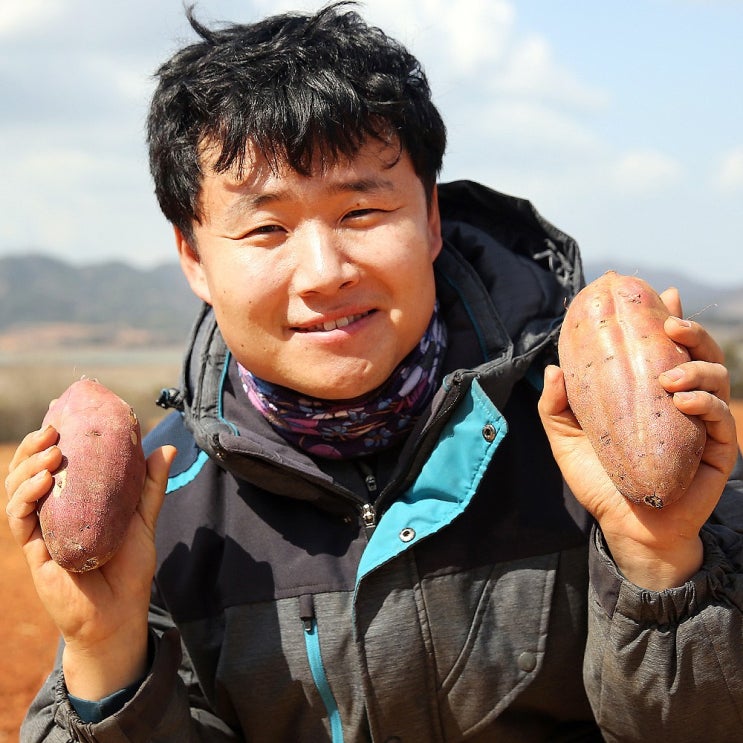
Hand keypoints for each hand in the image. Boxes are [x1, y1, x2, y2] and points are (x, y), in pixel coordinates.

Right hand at [4, 424, 175, 697]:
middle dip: (32, 447)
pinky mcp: (35, 553)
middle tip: (51, 427)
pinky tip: (42, 481)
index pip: (51, 464)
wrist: (120, 615)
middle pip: (25, 473)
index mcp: (72, 502)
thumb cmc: (129, 568)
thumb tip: (167, 446)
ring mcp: (40, 533)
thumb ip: (149, 485)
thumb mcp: (142, 519)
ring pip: (15, 492)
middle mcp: (51, 514)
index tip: (61, 415)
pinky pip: (19, 521)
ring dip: (26, 467)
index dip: (49, 439)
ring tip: (49, 451)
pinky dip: (25, 497)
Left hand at [539, 288, 738, 589]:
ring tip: (669, 374)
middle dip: (688, 328)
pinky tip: (683, 398)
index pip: (661, 347)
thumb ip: (555, 406)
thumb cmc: (599, 480)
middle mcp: (680, 399)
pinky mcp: (718, 447)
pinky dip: (705, 401)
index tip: (655, 293)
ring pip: (716, 375)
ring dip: (697, 365)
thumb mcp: (567, 440)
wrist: (625, 526)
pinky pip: (721, 415)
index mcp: (649, 391)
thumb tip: (551, 368)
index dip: (663, 315)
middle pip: (695, 352)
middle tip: (669, 321)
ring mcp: (702, 422)